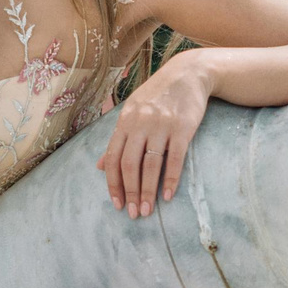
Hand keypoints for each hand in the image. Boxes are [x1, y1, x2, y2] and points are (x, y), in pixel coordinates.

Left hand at [96, 52, 212, 217]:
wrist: (188, 73)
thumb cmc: (158, 95)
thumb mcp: (132, 112)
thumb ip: (117, 139)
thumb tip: (99, 166)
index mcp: (125, 122)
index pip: (113, 158)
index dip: (113, 184)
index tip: (117, 204)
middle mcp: (140, 124)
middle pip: (129, 164)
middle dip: (130, 192)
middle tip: (134, 213)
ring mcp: (161, 126)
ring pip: (150, 164)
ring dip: (148, 191)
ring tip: (148, 210)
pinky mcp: (182, 128)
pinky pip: (175, 158)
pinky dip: (170, 179)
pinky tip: (167, 195)